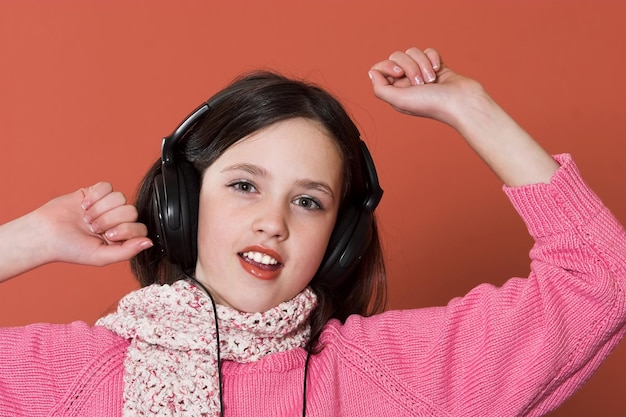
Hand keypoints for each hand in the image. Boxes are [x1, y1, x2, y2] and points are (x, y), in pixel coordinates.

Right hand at [0, 182, 151, 280]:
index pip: (140, 228)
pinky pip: (107, 186)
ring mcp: (107, 205)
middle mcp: (117, 220)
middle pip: (131, 211)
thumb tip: (150, 242)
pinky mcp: (96, 192)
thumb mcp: (101, 257)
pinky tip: (84, 206)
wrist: (45, 234)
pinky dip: (95, 196)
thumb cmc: (71, 249)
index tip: (107, 236)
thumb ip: (127, 251)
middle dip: (109, 220)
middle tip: (92, 227)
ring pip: (120, 197)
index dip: (125, 230)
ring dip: (100, 209)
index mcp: (122, 237)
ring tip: (86, 218)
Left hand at [368, 47, 486, 126]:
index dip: (388, 66)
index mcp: (395, 92)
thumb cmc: (432, 104)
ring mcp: (421, 73)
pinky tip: (439, 70)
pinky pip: (428, 51)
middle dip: (410, 65)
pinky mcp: (436, 66)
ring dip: (423, 63)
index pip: (380, 69)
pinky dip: (433, 58)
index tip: (399, 73)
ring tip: (432, 79)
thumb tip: (372, 72)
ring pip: (413, 52)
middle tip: (421, 82)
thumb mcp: (399, 100)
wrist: (462, 102)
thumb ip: (381, 89)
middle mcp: (406, 82)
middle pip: (396, 57)